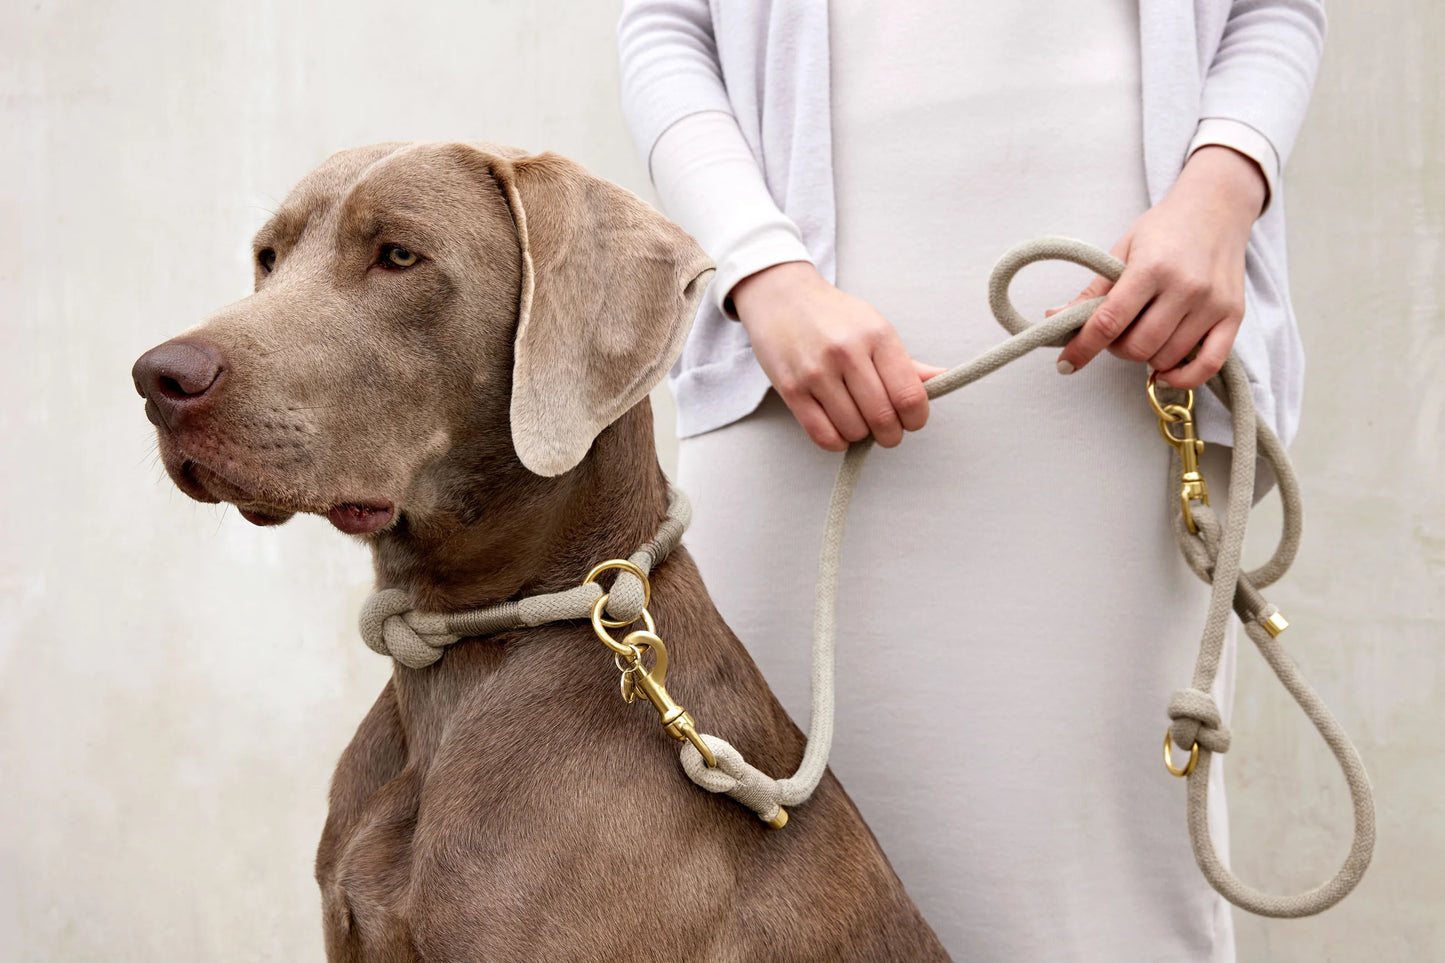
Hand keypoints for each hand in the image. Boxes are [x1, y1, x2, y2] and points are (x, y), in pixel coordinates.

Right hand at [730, 261, 944, 450]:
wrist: (781, 297)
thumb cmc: (832, 315)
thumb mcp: (875, 327)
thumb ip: (906, 362)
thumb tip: (942, 379)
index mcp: (877, 336)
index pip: (909, 395)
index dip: (916, 418)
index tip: (912, 420)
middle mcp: (847, 353)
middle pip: (883, 418)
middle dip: (891, 434)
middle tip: (887, 429)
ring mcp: (816, 372)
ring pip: (853, 430)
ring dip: (862, 436)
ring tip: (858, 421)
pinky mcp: (791, 389)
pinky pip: (823, 435)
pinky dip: (837, 442)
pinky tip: (839, 429)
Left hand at [1053, 146, 1268, 387]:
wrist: (1217, 207)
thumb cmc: (1165, 228)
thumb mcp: (1122, 250)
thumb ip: (1092, 290)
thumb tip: (1054, 319)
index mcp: (1151, 268)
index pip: (1109, 321)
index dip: (1083, 347)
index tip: (1066, 364)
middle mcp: (1185, 287)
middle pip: (1137, 346)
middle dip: (1116, 348)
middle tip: (1116, 332)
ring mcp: (1212, 304)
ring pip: (1165, 358)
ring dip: (1145, 357)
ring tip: (1143, 334)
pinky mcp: (1234, 316)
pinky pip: (1208, 365)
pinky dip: (1182, 378)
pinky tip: (1164, 372)